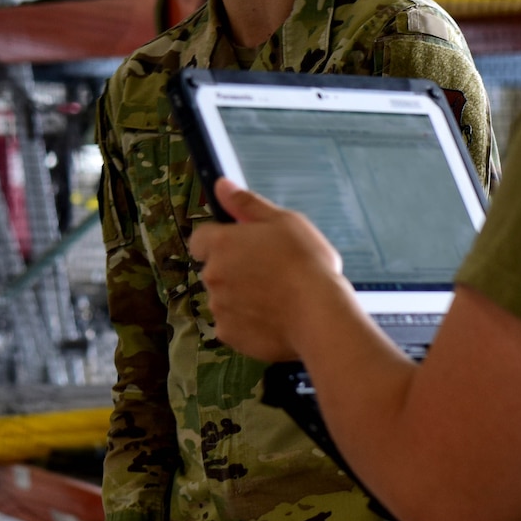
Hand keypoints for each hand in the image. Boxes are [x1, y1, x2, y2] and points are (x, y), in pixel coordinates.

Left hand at [188, 179, 348, 362]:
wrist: (320, 315)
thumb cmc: (306, 263)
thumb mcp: (284, 221)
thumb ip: (247, 204)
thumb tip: (221, 185)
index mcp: (220, 243)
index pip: (200, 239)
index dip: (221, 242)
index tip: (245, 248)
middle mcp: (212, 275)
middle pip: (214, 269)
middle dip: (234, 270)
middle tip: (270, 273)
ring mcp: (218, 307)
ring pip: (224, 298)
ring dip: (241, 297)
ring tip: (277, 298)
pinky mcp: (230, 335)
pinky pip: (233, 326)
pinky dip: (248, 323)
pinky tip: (274, 320)